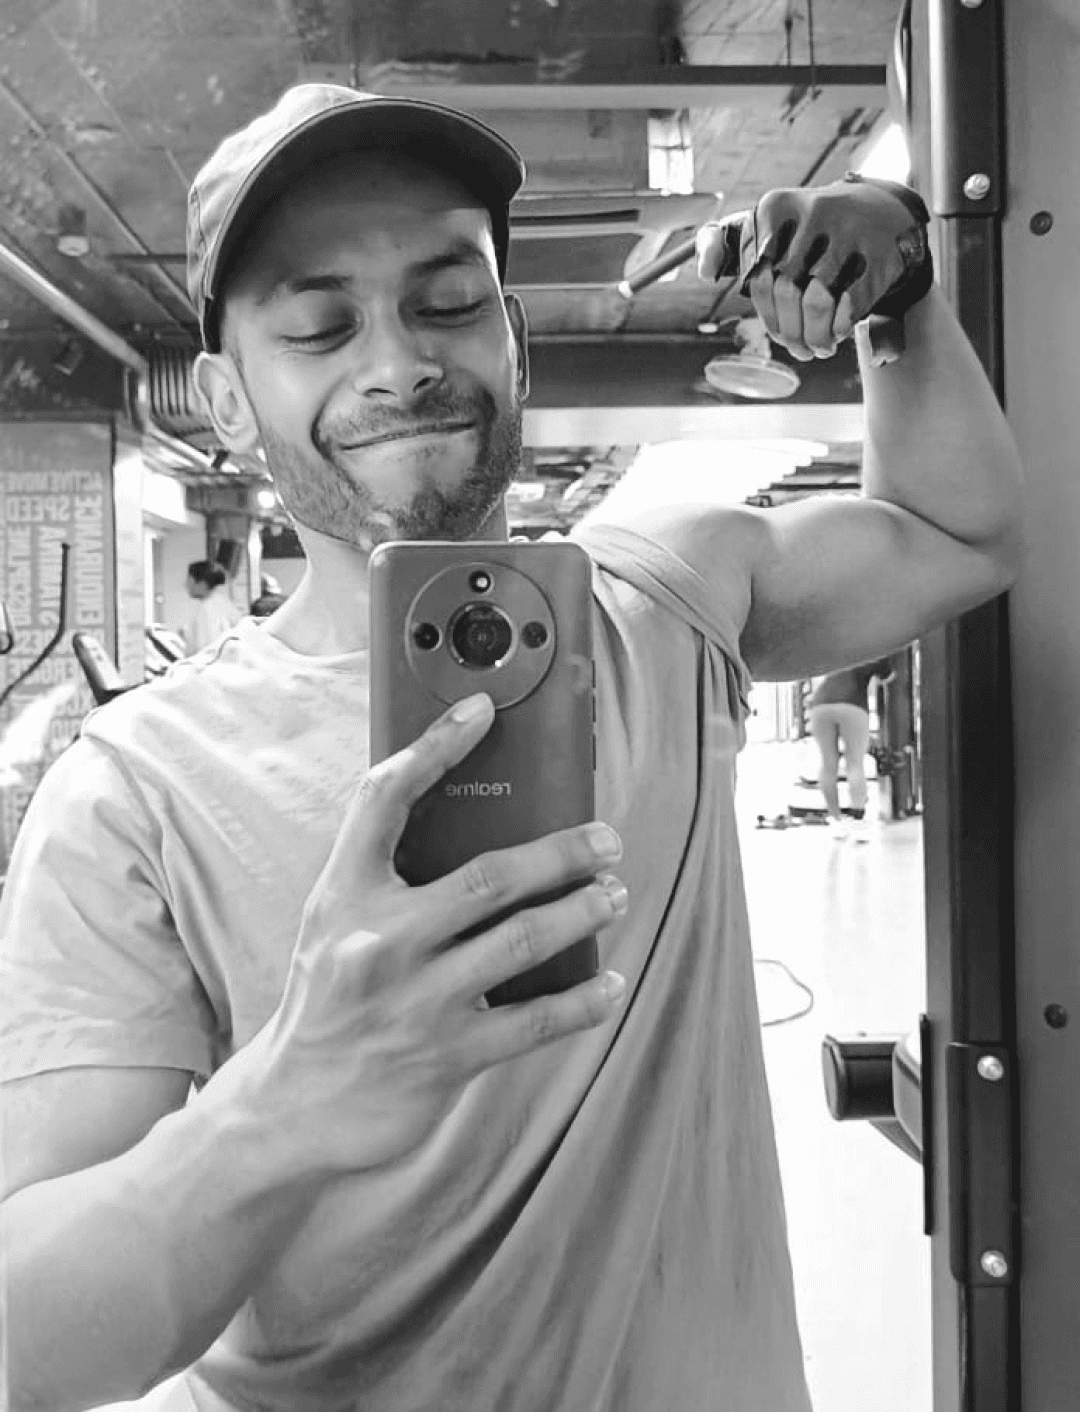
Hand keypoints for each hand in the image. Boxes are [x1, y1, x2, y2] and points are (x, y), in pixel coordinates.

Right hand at [252, 693, 627, 1174]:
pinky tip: (610, 984)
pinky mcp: (449, 1055)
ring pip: (523, 941)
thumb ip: (387, 875)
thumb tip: (479, 823)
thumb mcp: (334, 921)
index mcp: (344, 894)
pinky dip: (582, 1001)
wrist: (294, 1103)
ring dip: (581, 912)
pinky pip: (535, 1021)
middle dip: (562, 854)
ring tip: (612, 895)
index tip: (480, 712)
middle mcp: (379, 940)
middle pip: (490, 877)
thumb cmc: (327, 996)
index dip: (434, 747)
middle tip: (605, 841)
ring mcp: (417, 1000)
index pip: (384, 799)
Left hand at [696, 175, 931, 361]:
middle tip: (800, 351)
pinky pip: (851, 303)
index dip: (768, 317)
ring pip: (817, 301)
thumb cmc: (807, 233)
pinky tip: (838, 334)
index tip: (780, 334)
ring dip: (815, 337)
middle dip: (791, 334)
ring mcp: (849, 230)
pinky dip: (840, 328)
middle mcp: (812, 212)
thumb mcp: (763, 227)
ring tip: (818, 348)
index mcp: (776, 208)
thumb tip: (704, 270)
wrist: (879, 213)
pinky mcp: (881, 252)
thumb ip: (721, 244)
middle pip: (786, 293)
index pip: (758, 278)